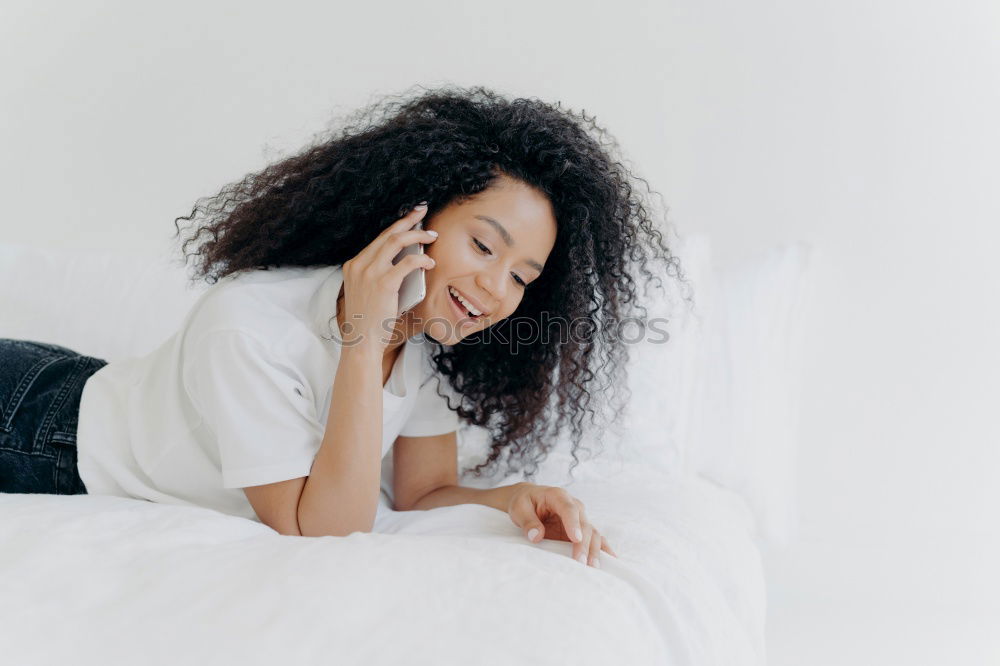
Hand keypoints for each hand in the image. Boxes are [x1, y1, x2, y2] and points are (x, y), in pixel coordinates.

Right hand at [339, 202, 438, 351]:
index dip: (396, 226)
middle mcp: (359, 264)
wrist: (361, 341)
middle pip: (387, 233)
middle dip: (407, 220)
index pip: (378, 239)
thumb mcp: (368, 292)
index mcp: (353, 265)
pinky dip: (422, 259)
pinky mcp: (383, 283)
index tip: (410, 218)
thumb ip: (381, 274)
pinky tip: (430, 261)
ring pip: (396, 241)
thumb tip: (409, 259)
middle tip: (422, 212)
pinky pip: (408, 263)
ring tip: (432, 235)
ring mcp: (369, 272)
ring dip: (417, 235)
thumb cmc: (369, 320)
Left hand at [506, 483, 618, 567]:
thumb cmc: (524, 502)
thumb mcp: (519, 508)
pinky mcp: (580, 530)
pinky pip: (594, 538)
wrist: (529, 500)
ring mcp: (579, 518)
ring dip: (594, 550)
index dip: (573, 523)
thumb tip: (536, 535)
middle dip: (584, 544)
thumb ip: (528, 521)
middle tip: (580, 562)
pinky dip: (602, 548)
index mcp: (558, 496)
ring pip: (592, 533)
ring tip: (593, 567)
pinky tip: (611, 560)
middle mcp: (573, 506)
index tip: (576, 538)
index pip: (568, 509)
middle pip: (584, 524)